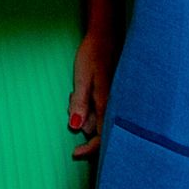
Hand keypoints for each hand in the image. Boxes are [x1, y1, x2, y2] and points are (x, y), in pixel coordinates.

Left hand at [68, 24, 116, 159]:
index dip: (89, 149)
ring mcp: (115, 99)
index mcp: (108, 103)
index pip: (102, 136)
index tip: (75, 153)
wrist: (105, 35)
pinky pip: (98, 107)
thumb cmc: (92, 55)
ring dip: (84, 109)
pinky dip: (88, 103)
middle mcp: (115, 104)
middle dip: (82, 120)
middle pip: (97, 128)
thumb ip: (80, 103)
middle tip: (72, 100)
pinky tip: (84, 88)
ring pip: (96, 117)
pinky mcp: (113, 94)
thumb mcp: (81, 78)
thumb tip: (76, 127)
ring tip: (78, 89)